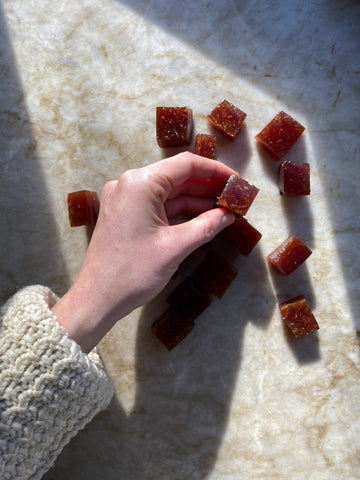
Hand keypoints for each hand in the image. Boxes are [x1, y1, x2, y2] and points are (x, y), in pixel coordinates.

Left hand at [52, 152, 235, 351]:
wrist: (97, 299)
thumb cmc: (132, 273)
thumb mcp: (176, 247)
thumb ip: (207, 226)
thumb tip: (229, 215)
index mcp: (140, 184)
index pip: (186, 165)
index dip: (216, 171)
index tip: (237, 181)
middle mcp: (130, 184)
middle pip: (178, 177)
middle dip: (207, 187)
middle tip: (234, 198)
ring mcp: (126, 199)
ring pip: (169, 193)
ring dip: (196, 201)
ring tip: (224, 210)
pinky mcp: (126, 214)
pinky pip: (159, 206)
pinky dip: (180, 212)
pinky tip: (202, 219)